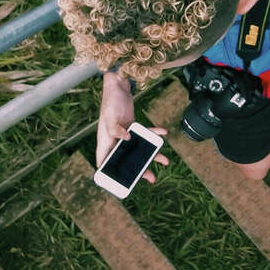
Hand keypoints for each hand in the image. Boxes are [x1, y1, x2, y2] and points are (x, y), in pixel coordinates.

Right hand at [96, 71, 167, 186]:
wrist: (118, 85)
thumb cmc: (110, 101)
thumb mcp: (110, 115)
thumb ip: (116, 129)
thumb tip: (127, 139)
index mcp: (105, 141)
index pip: (104, 162)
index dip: (110, 174)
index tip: (120, 183)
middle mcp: (114, 140)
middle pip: (126, 160)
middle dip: (139, 169)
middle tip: (150, 178)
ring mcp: (124, 134)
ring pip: (138, 149)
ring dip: (152, 154)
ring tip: (165, 161)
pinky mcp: (132, 127)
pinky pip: (145, 134)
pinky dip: (154, 133)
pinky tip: (163, 132)